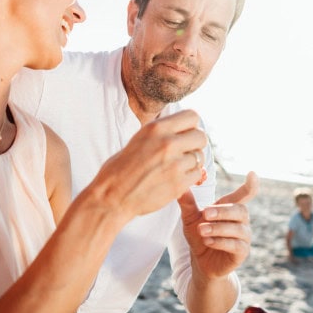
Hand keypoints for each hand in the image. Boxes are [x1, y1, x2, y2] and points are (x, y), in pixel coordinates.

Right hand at [91, 109, 207, 221]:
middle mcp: (167, 143)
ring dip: (191, 162)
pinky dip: (189, 177)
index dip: (191, 126)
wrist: (112, 196)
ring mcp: (174, 164)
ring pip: (199, 157)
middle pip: (201, 136)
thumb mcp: (139, 139)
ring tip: (175, 167)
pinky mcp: (178, 184)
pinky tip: (175, 178)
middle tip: (184, 152)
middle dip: (195, 144)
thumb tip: (182, 131)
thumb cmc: (120, 168)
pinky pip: (196, 175)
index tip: (184, 134)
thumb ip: (161, 134)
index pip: (192, 117)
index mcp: (156, 128)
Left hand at [178, 171, 257, 278]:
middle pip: (240, 210)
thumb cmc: (198, 235)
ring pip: (238, 229)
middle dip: (223, 211)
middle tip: (205, 213)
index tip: (252, 174)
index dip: (250, 185)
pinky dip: (221, 242)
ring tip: (201, 231)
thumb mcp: (190, 218)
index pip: (245, 194)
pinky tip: (208, 241)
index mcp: (230, 208)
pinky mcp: (242, 253)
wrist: (200, 261)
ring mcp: (244, 237)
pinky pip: (236, 245)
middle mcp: (241, 221)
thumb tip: (181, 185)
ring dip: (218, 228)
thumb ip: (187, 202)